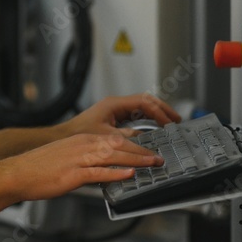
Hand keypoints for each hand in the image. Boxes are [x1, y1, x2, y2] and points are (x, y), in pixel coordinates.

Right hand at [4, 133, 163, 199]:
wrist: (17, 173)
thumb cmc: (38, 168)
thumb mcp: (65, 157)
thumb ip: (85, 161)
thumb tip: (102, 169)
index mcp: (80, 141)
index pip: (114, 140)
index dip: (134, 146)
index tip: (148, 151)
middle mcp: (81, 146)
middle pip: (118, 146)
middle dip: (141, 152)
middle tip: (158, 158)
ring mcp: (78, 159)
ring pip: (113, 156)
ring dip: (136, 160)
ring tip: (152, 164)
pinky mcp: (73, 174)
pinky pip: (99, 173)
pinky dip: (116, 173)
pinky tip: (128, 174)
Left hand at [60, 94, 180, 137]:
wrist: (65, 136)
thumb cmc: (80, 134)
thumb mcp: (107, 138)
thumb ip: (127, 138)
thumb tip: (146, 140)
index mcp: (114, 104)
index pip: (144, 102)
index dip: (159, 112)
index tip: (169, 123)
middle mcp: (116, 104)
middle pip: (146, 101)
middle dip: (162, 109)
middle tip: (176, 120)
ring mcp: (116, 109)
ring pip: (143, 106)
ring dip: (157, 113)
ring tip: (170, 123)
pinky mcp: (115, 116)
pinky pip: (137, 114)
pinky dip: (149, 119)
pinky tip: (157, 127)